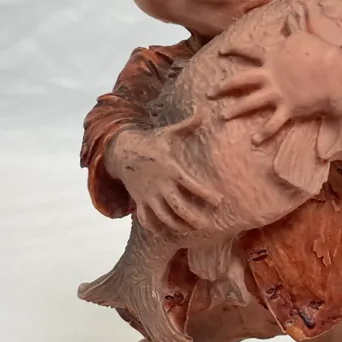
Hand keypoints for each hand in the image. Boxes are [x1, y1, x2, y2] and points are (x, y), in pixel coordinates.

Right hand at [106, 113, 219, 232]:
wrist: (122, 150)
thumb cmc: (152, 142)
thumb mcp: (170, 133)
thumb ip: (189, 124)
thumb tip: (204, 109)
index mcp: (171, 169)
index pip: (191, 185)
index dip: (206, 195)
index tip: (219, 202)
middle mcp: (160, 185)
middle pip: (178, 208)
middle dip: (193, 218)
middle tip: (207, 224)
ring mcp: (148, 195)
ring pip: (163, 217)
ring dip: (177, 226)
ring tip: (190, 230)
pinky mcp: (139, 200)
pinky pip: (145, 219)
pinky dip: (154, 227)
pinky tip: (164, 232)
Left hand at [210, 29, 341, 144]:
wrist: (336, 73)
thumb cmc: (321, 52)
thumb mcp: (303, 35)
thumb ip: (294, 26)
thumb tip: (293, 11)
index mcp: (272, 57)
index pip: (248, 51)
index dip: (233, 49)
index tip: (221, 51)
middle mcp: (269, 76)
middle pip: (241, 80)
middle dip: (223, 86)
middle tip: (210, 92)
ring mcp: (277, 93)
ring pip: (250, 103)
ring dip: (236, 110)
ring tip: (223, 116)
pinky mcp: (287, 108)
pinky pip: (273, 123)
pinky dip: (264, 133)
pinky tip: (254, 141)